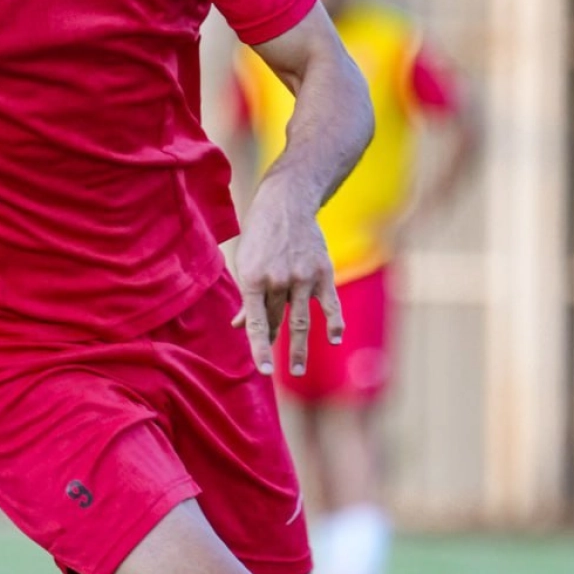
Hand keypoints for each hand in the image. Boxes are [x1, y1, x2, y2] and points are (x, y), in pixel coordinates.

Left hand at [232, 176, 340, 376]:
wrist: (286, 202)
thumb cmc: (260, 235)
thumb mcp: (245, 262)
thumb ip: (247, 297)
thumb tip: (239, 326)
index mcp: (253, 278)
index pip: (257, 322)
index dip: (259, 348)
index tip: (263, 370)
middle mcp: (278, 279)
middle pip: (278, 322)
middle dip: (277, 347)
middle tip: (280, 371)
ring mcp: (302, 277)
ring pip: (302, 320)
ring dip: (300, 347)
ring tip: (298, 369)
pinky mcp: (322, 272)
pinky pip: (330, 305)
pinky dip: (334, 323)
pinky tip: (334, 339)